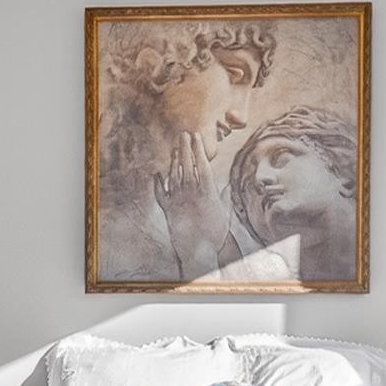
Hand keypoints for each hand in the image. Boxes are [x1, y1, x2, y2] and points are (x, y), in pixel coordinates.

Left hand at [150, 133, 232, 278]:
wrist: (197, 251)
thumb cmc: (215, 235)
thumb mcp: (224, 215)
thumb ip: (224, 197)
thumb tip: (227, 185)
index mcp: (207, 192)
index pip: (203, 164)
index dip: (199, 149)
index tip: (197, 136)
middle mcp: (191, 192)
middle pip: (187, 165)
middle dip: (185, 148)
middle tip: (183, 134)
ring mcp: (178, 200)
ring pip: (174, 174)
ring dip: (174, 160)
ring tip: (175, 148)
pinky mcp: (168, 209)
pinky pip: (161, 192)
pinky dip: (158, 183)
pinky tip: (158, 174)